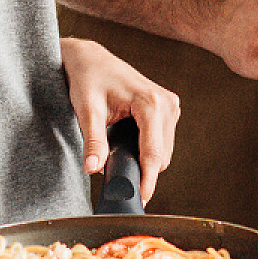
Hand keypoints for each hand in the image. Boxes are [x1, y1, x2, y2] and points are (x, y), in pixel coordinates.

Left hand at [61, 38, 179, 198]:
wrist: (90, 59)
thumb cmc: (88, 78)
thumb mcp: (87, 110)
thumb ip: (93, 141)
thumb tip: (93, 168)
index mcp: (151, 102)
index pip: (154, 153)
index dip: (147, 180)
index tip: (140, 198)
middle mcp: (166, 103)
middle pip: (161, 156)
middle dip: (142, 170)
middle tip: (115, 175)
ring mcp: (170, 105)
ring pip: (163, 150)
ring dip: (145, 159)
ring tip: (118, 154)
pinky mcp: (167, 108)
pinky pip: (162, 140)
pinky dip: (147, 149)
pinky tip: (128, 144)